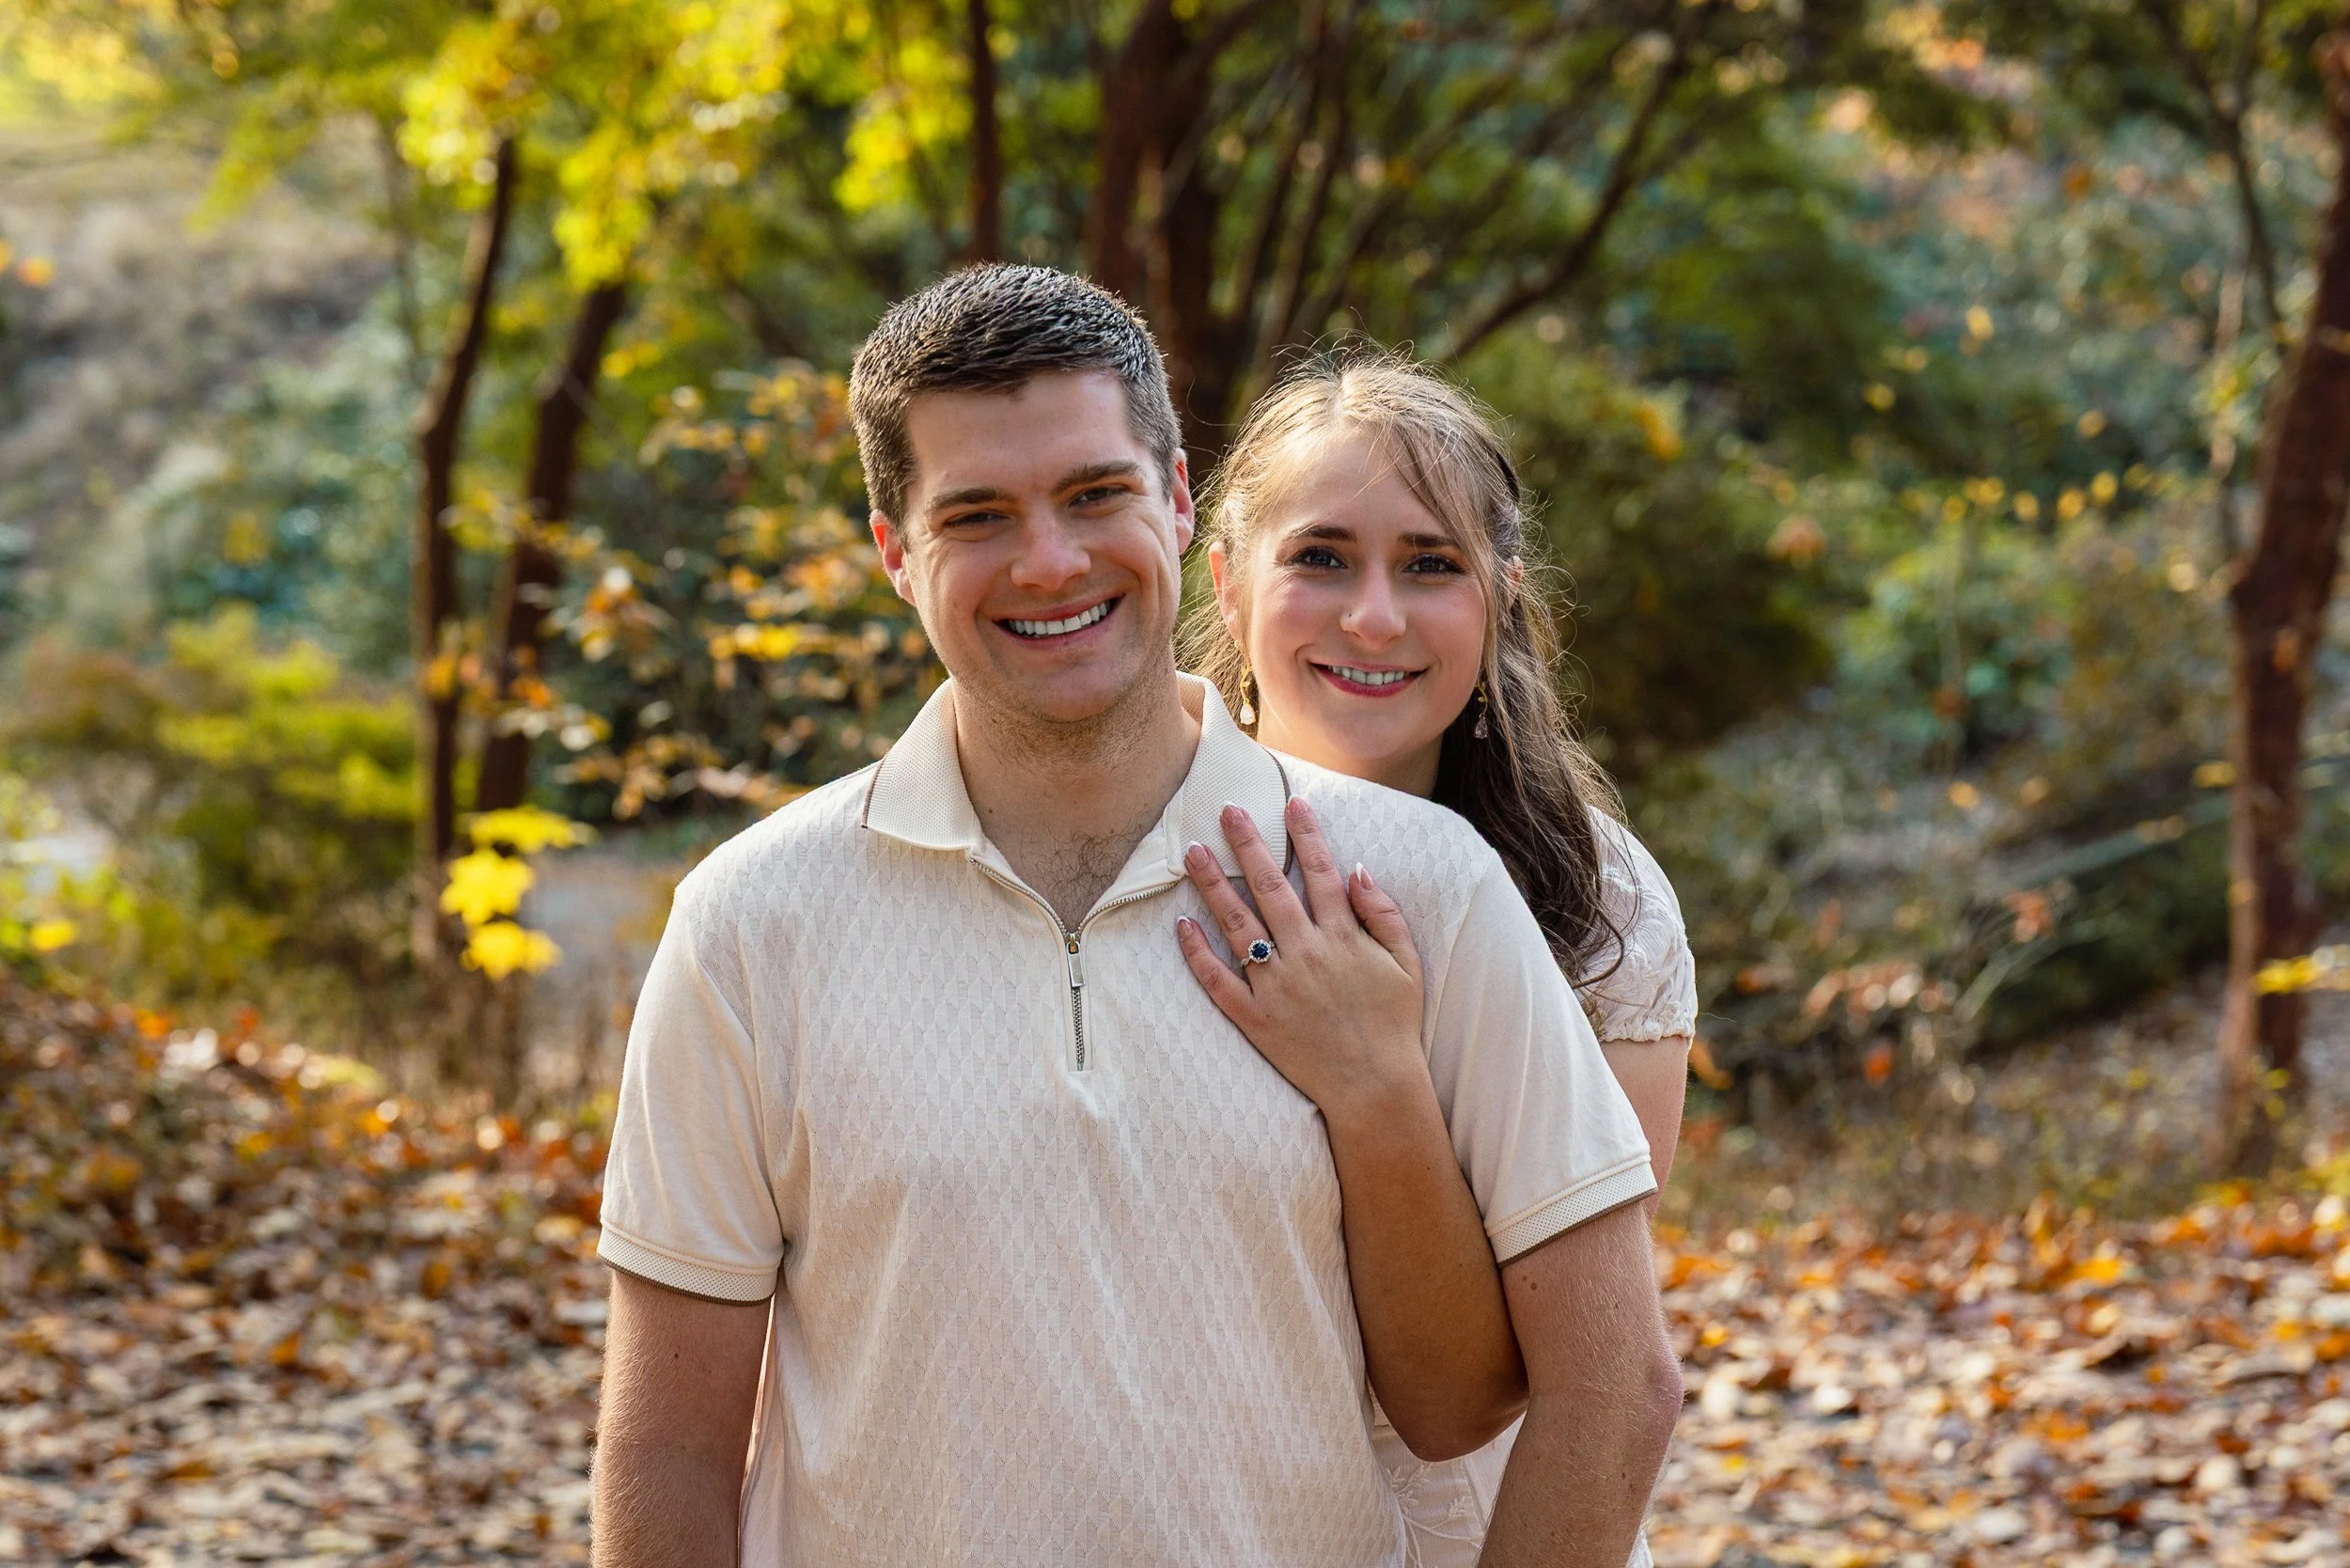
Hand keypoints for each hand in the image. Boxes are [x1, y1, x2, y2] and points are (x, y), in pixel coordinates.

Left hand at [1175, 797, 1428, 1120]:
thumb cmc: (1393, 1024)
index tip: (1289, 802)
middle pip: (1270, 887)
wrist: (1375, 1087)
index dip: (1305, 834)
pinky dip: (1198, 954)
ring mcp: (1276, 986)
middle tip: (1225, 810)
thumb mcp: (1407, 963)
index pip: (1321, 872)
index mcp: (1342, 938)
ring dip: (1212, 885)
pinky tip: (1181, 925)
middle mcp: (1305, 954)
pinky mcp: (1255, 1018)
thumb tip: (1359, 869)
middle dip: (1247, 844)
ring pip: (1237, 925)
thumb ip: (1383, 914)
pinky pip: (1219, 981)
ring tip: (1191, 852)